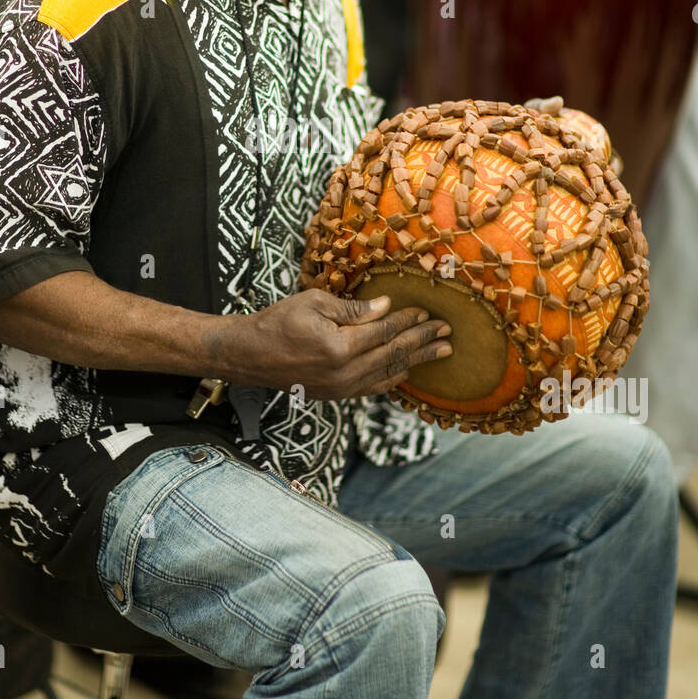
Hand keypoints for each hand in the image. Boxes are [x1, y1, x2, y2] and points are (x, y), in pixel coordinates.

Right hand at [221, 289, 451, 400]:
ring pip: (388, 373)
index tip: (427, 313)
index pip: (384, 332)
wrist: (250, 356)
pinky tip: (408, 370)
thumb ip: (353, 309)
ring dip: (416, 361)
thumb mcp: (314, 303)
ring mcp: (341, 388)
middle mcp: (345, 373)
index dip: (407, 322)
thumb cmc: (278, 322)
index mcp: (340, 347)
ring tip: (441, 352)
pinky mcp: (337, 395)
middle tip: (447, 333)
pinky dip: (394, 377)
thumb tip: (386, 307)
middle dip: (422, 342)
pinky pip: (373, 387)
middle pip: (393, 354)